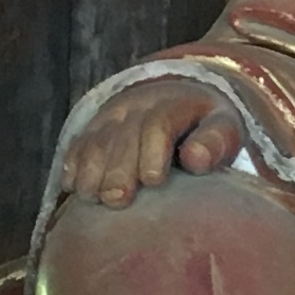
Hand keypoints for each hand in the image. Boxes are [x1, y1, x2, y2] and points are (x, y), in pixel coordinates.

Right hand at [59, 81, 249, 207]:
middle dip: (117, 169)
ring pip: (96, 140)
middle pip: (121, 137)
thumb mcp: (223, 129)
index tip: (153, 180)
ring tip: (91, 198)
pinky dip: (72, 163)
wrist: (178, 95)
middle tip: (115, 199)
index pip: (158, 124)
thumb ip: (215, 143)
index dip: (152, 151)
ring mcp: (113, 116)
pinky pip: (79, 142)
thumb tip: (195, 159)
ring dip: (91, 169)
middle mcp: (139, 106)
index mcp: (175, 105)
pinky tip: (70, 186)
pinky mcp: (95, 127)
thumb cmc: (205, 127)